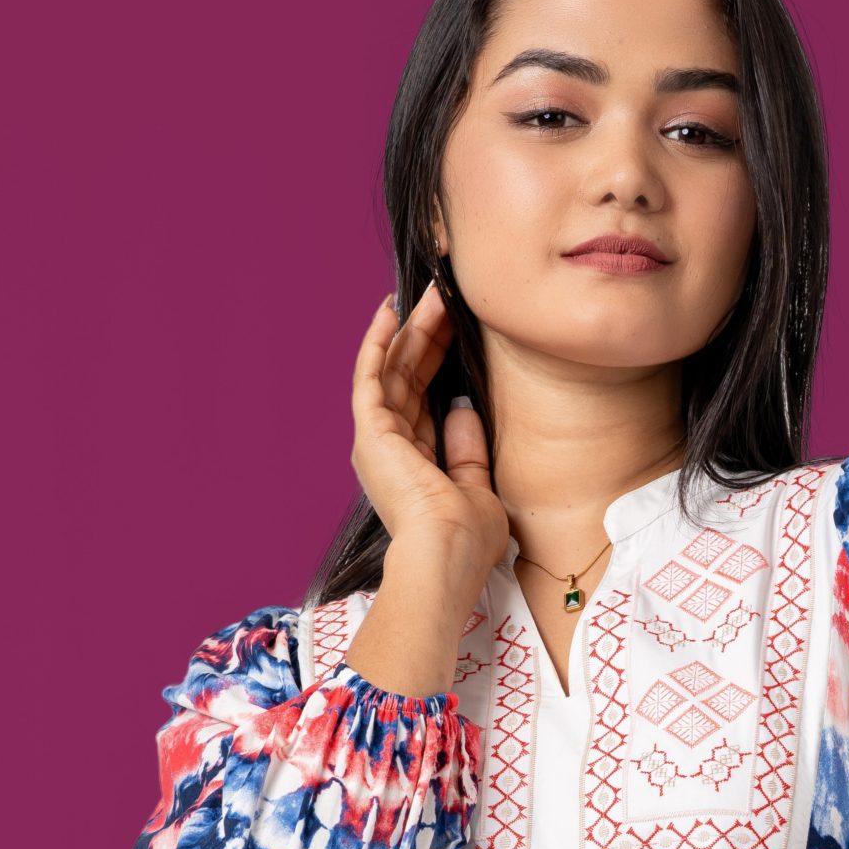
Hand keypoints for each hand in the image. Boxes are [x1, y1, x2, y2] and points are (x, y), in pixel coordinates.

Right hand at [350, 285, 508, 588]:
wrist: (447, 554)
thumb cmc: (467, 539)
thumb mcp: (478, 488)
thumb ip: (467, 451)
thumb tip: (463, 406)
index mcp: (413, 464)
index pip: (424, 400)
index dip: (439, 361)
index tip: (457, 328)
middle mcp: (388, 448)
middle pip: (407, 377)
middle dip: (427, 335)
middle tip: (446, 297)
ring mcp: (376, 439)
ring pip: (393, 368)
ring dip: (410, 329)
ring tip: (431, 293)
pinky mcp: (371, 431)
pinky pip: (371, 375)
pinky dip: (378, 342)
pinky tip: (390, 311)